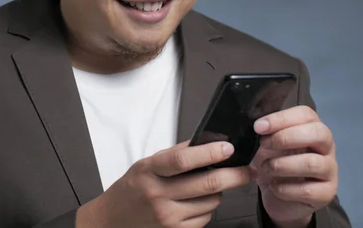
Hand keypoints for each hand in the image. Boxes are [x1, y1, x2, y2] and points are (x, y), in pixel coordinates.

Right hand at [76, 141, 251, 227]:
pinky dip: (207, 209)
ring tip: (206, 187)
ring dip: (217, 193)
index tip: (228, 148)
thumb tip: (206, 143)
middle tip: (248, 170)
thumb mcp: (146, 165)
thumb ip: (173, 156)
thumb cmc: (132, 189)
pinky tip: (194, 204)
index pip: (183, 160)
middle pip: (207, 184)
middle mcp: (158, 194)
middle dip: (234, 176)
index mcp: (149, 171)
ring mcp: (168, 217)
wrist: (113, 221)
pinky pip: (205, 219)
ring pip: (211, 202)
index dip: (209, 153)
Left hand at [251, 106, 337, 226]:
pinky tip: (274, 186)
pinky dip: (284, 188)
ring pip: (312, 163)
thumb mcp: (267, 142)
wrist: (276, 193)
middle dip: (286, 137)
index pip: (306, 114)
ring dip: (281, 165)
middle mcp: (326, 147)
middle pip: (319, 134)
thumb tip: (258, 125)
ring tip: (266, 168)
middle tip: (264, 144)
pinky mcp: (327, 193)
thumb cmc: (273, 160)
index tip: (259, 127)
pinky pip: (307, 190)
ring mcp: (330, 171)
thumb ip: (266, 131)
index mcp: (312, 128)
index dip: (282, 118)